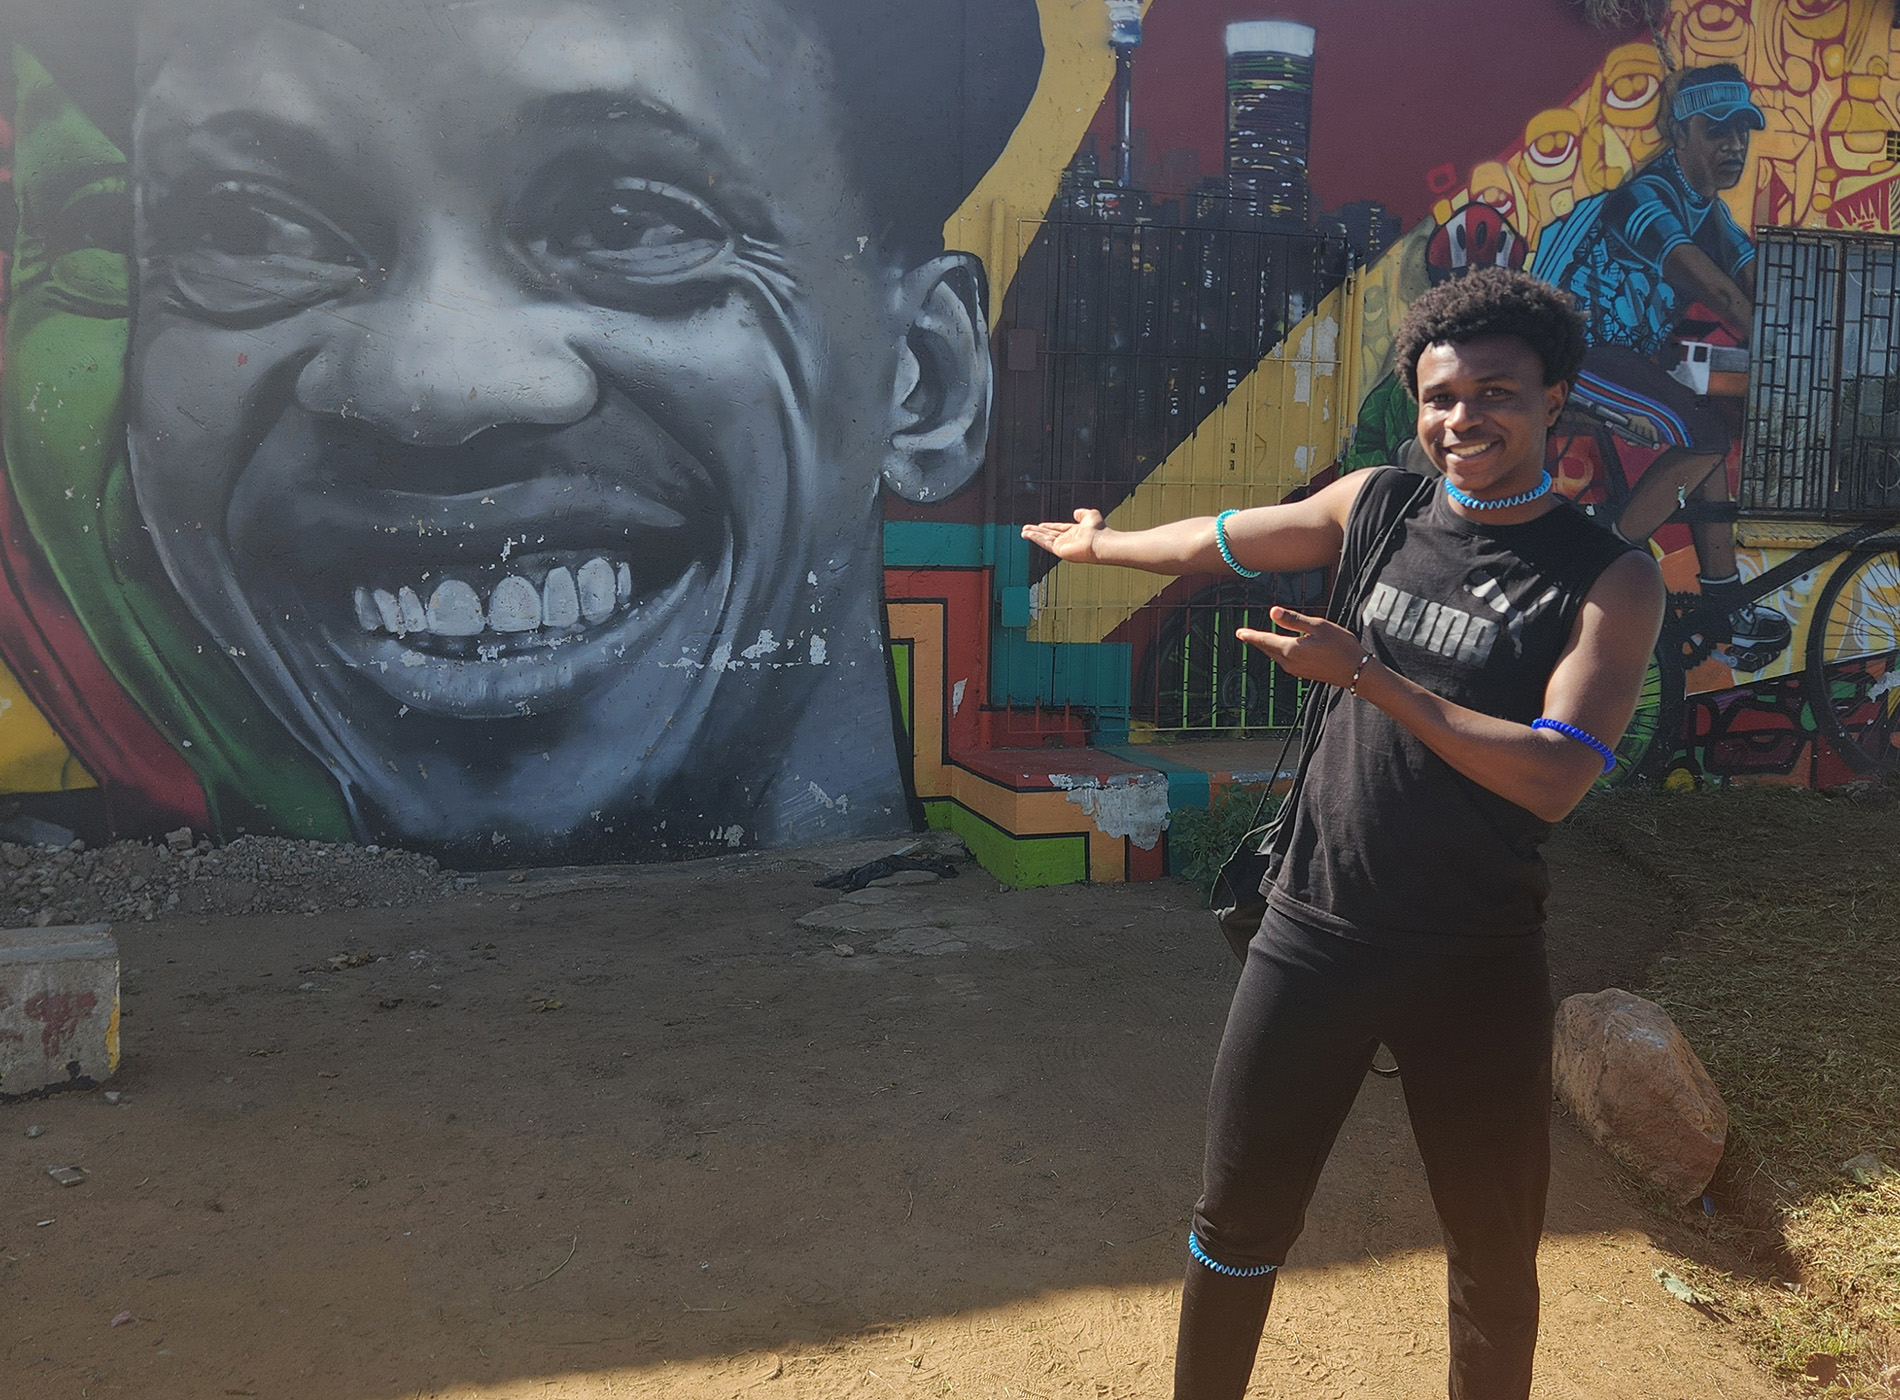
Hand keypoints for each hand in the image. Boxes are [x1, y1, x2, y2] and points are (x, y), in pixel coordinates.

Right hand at [1021, 509, 1107, 562]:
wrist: (1100, 541)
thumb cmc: (1099, 530)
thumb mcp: (1090, 515)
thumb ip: (1082, 513)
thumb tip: (1076, 512)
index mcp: (1074, 532)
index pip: (1058, 529)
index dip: (1048, 526)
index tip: (1039, 525)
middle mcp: (1068, 540)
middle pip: (1049, 534)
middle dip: (1037, 531)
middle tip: (1026, 528)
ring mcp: (1063, 546)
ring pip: (1044, 539)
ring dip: (1033, 535)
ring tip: (1023, 532)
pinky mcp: (1059, 550)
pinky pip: (1045, 543)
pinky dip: (1036, 538)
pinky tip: (1028, 535)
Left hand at [1236, 608, 1368, 688]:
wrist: (1357, 672)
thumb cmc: (1341, 647)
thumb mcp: (1318, 626)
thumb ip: (1294, 620)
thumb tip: (1273, 612)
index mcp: (1290, 649)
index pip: (1264, 640)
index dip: (1251, 635)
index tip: (1239, 633)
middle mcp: (1289, 662)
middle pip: (1267, 649)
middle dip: (1256, 641)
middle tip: (1245, 635)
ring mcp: (1296, 670)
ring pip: (1275, 656)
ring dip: (1267, 647)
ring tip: (1261, 640)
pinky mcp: (1304, 674)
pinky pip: (1285, 661)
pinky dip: (1279, 653)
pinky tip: (1282, 649)